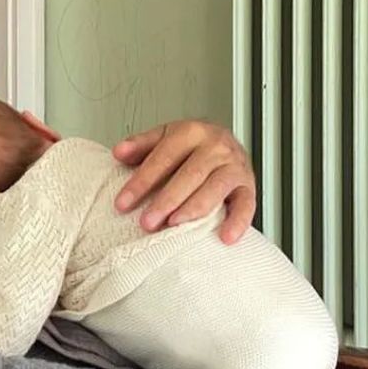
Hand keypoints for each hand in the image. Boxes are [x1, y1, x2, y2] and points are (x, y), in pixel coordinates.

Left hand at [113, 120, 255, 242]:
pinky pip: (246, 205)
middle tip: (147, 221)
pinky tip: (224, 236)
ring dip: (194, 209)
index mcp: (192, 131)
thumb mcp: (165, 137)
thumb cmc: (192, 145)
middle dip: (166, 200)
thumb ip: (141, 145)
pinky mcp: (249, 185)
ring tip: (174, 225)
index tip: (123, 202)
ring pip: (215, 188)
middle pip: (190, 174)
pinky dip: (237, 221)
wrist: (227, 141)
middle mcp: (216, 146)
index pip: (163, 157)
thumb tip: (119, 152)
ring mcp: (235, 166)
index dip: (142, 181)